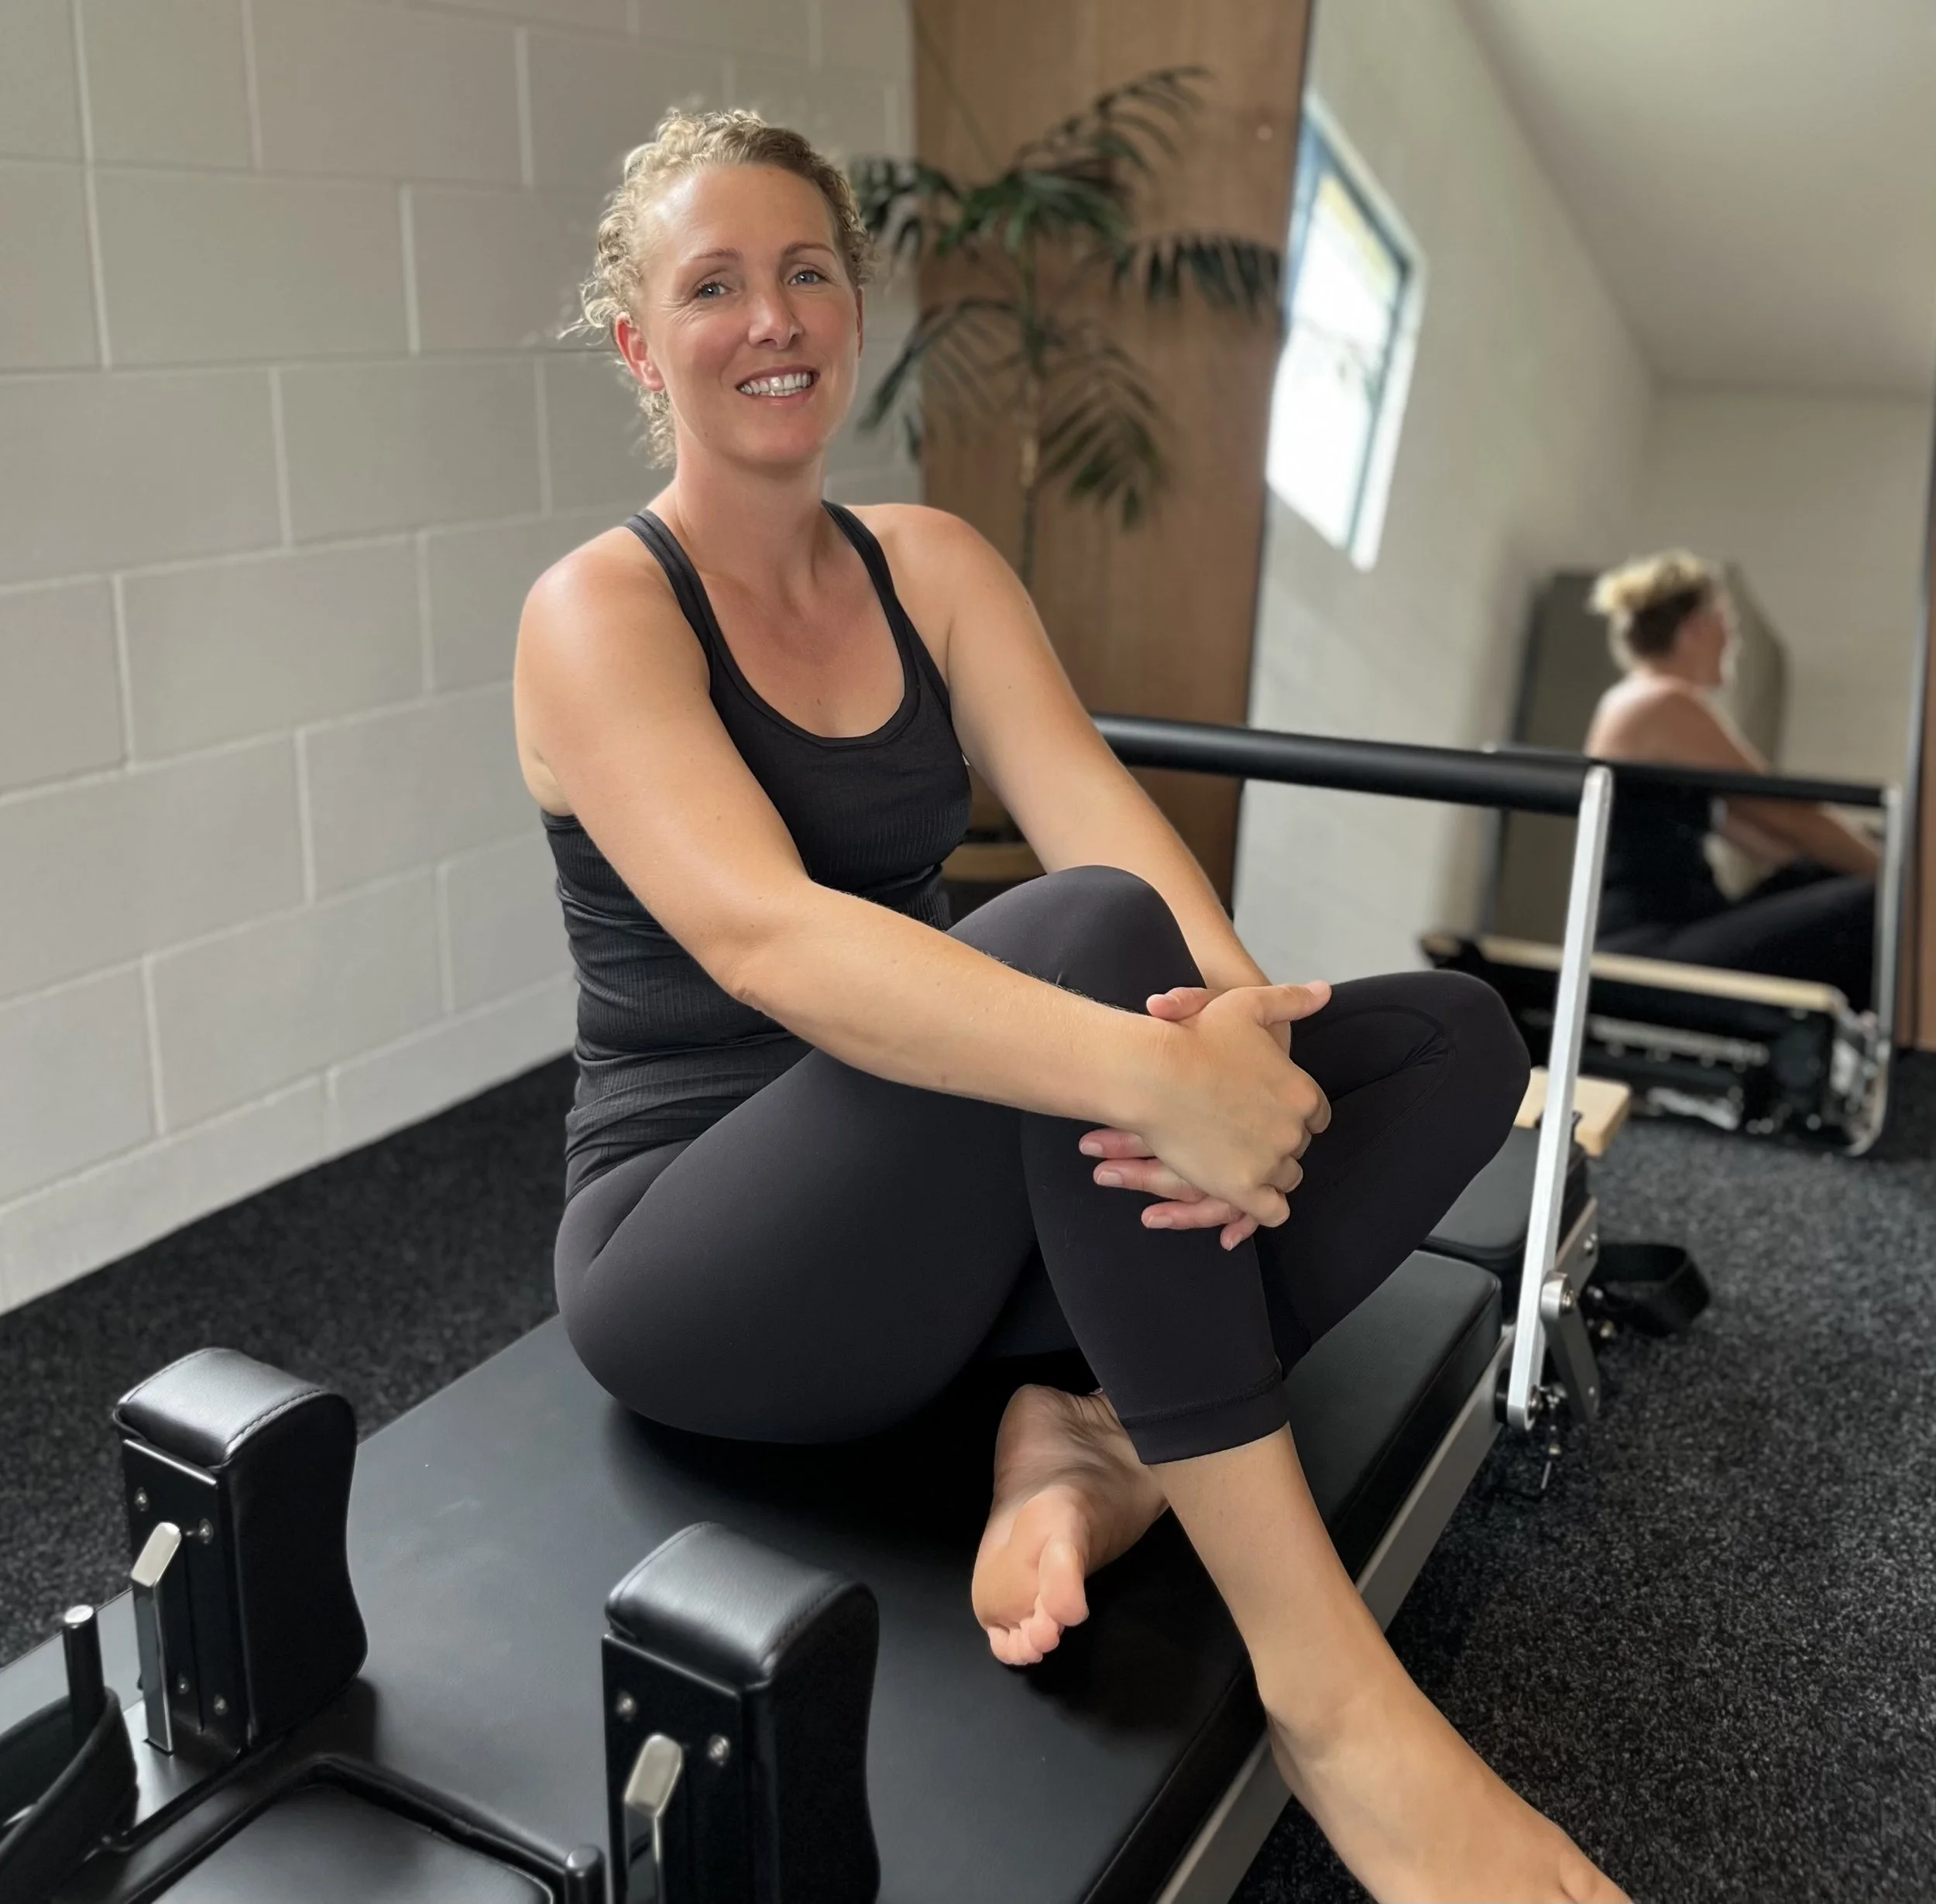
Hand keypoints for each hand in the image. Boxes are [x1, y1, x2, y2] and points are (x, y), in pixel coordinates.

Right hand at [1082, 979, 1331, 1245]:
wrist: (1153, 1073)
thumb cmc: (1196, 1036)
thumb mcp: (1247, 1004)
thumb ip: (1290, 1001)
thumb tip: (1323, 992)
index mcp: (1301, 1092)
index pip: (1316, 1115)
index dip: (1294, 1115)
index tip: (1272, 1113)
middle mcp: (1293, 1131)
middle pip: (1299, 1148)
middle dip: (1279, 1144)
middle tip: (1248, 1136)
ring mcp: (1270, 1162)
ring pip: (1287, 1179)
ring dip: (1270, 1174)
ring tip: (1241, 1162)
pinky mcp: (1244, 1190)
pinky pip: (1271, 1212)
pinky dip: (1262, 1209)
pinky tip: (1245, 1195)